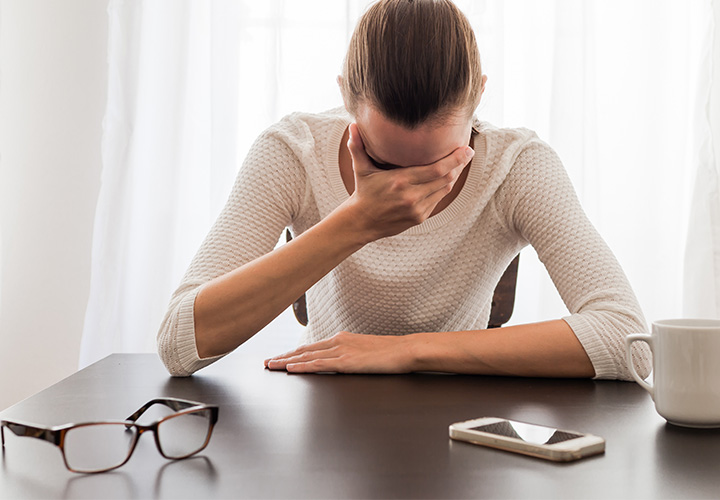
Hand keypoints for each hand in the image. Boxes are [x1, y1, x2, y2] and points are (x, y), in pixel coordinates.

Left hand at [264, 331, 414, 373]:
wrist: (405, 350)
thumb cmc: (390, 353)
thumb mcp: (365, 351)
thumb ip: (351, 354)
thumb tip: (341, 362)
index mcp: (342, 339)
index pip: (312, 346)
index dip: (293, 352)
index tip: (279, 357)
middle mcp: (338, 341)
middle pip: (304, 349)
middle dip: (283, 356)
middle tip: (267, 362)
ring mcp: (341, 351)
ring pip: (307, 355)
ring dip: (286, 361)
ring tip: (271, 365)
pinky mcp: (347, 361)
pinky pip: (319, 363)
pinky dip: (302, 365)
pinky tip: (291, 368)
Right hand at [344, 123, 473, 240]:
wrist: (362, 222)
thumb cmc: (363, 192)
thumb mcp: (360, 169)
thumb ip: (357, 147)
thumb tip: (352, 125)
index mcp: (400, 181)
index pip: (437, 169)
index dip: (455, 159)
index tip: (467, 149)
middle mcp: (412, 196)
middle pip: (446, 178)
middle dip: (460, 165)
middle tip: (468, 152)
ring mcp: (417, 209)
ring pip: (444, 190)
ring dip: (454, 176)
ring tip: (460, 163)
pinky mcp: (420, 218)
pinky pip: (437, 200)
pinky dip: (443, 188)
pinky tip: (445, 178)